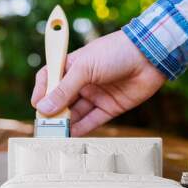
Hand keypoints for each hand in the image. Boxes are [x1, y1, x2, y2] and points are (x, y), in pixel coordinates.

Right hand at [31, 30, 165, 135]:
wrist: (151, 55)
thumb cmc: (115, 52)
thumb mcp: (85, 68)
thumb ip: (65, 89)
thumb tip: (43, 108)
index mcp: (73, 65)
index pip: (50, 79)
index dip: (41, 92)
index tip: (37, 105)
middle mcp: (82, 81)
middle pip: (61, 99)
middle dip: (53, 112)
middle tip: (46, 126)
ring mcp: (96, 94)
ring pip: (76, 112)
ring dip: (66, 122)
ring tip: (56, 134)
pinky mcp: (109, 106)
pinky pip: (93, 119)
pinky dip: (82, 127)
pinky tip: (72, 135)